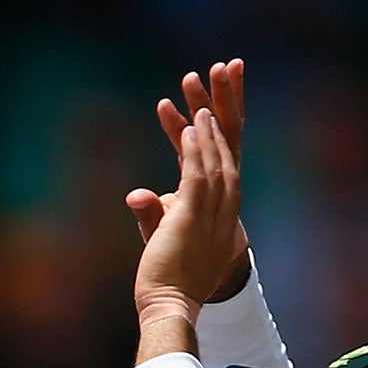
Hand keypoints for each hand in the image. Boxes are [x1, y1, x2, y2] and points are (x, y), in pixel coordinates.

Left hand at [144, 59, 248, 298]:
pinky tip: (195, 118)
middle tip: (225, 64)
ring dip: (208, 112)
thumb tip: (137, 194)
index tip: (208, 91)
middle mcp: (223, 200)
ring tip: (198, 80)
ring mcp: (212, 207)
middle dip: (225, 100)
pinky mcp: (193, 214)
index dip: (215, 121)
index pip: (221, 152)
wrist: (171, 303)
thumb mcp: (161, 231)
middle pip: (230, 140)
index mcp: (219, 202)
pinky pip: (199, 171)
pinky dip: (198, 144)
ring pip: (216, 149)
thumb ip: (151, 210)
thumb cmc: (168, 271)